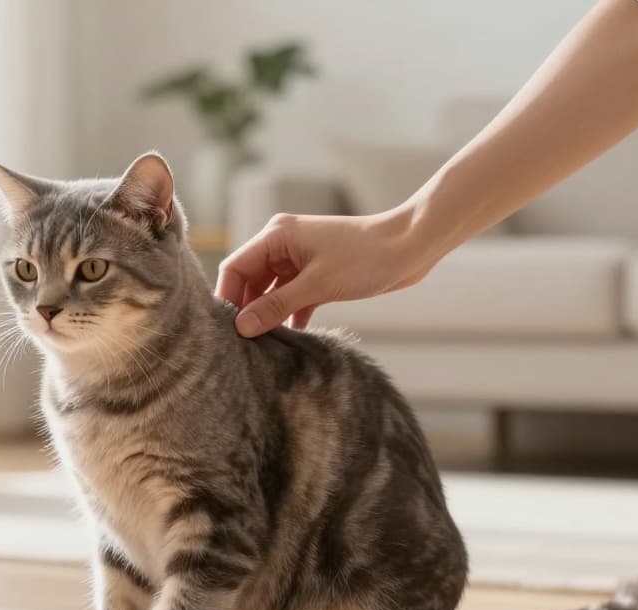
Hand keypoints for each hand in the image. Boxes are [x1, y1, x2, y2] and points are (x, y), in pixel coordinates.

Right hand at [216, 208, 435, 336]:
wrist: (412, 246)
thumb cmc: (367, 257)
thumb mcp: (317, 285)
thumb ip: (277, 305)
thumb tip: (242, 326)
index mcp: (277, 235)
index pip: (236, 267)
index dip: (228, 298)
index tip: (225, 330)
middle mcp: (284, 244)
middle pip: (251, 281)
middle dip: (247, 310)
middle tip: (243, 344)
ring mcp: (301, 259)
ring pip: (272, 291)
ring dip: (269, 315)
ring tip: (264, 345)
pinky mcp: (318, 274)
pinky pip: (293, 297)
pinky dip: (291, 315)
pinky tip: (291, 338)